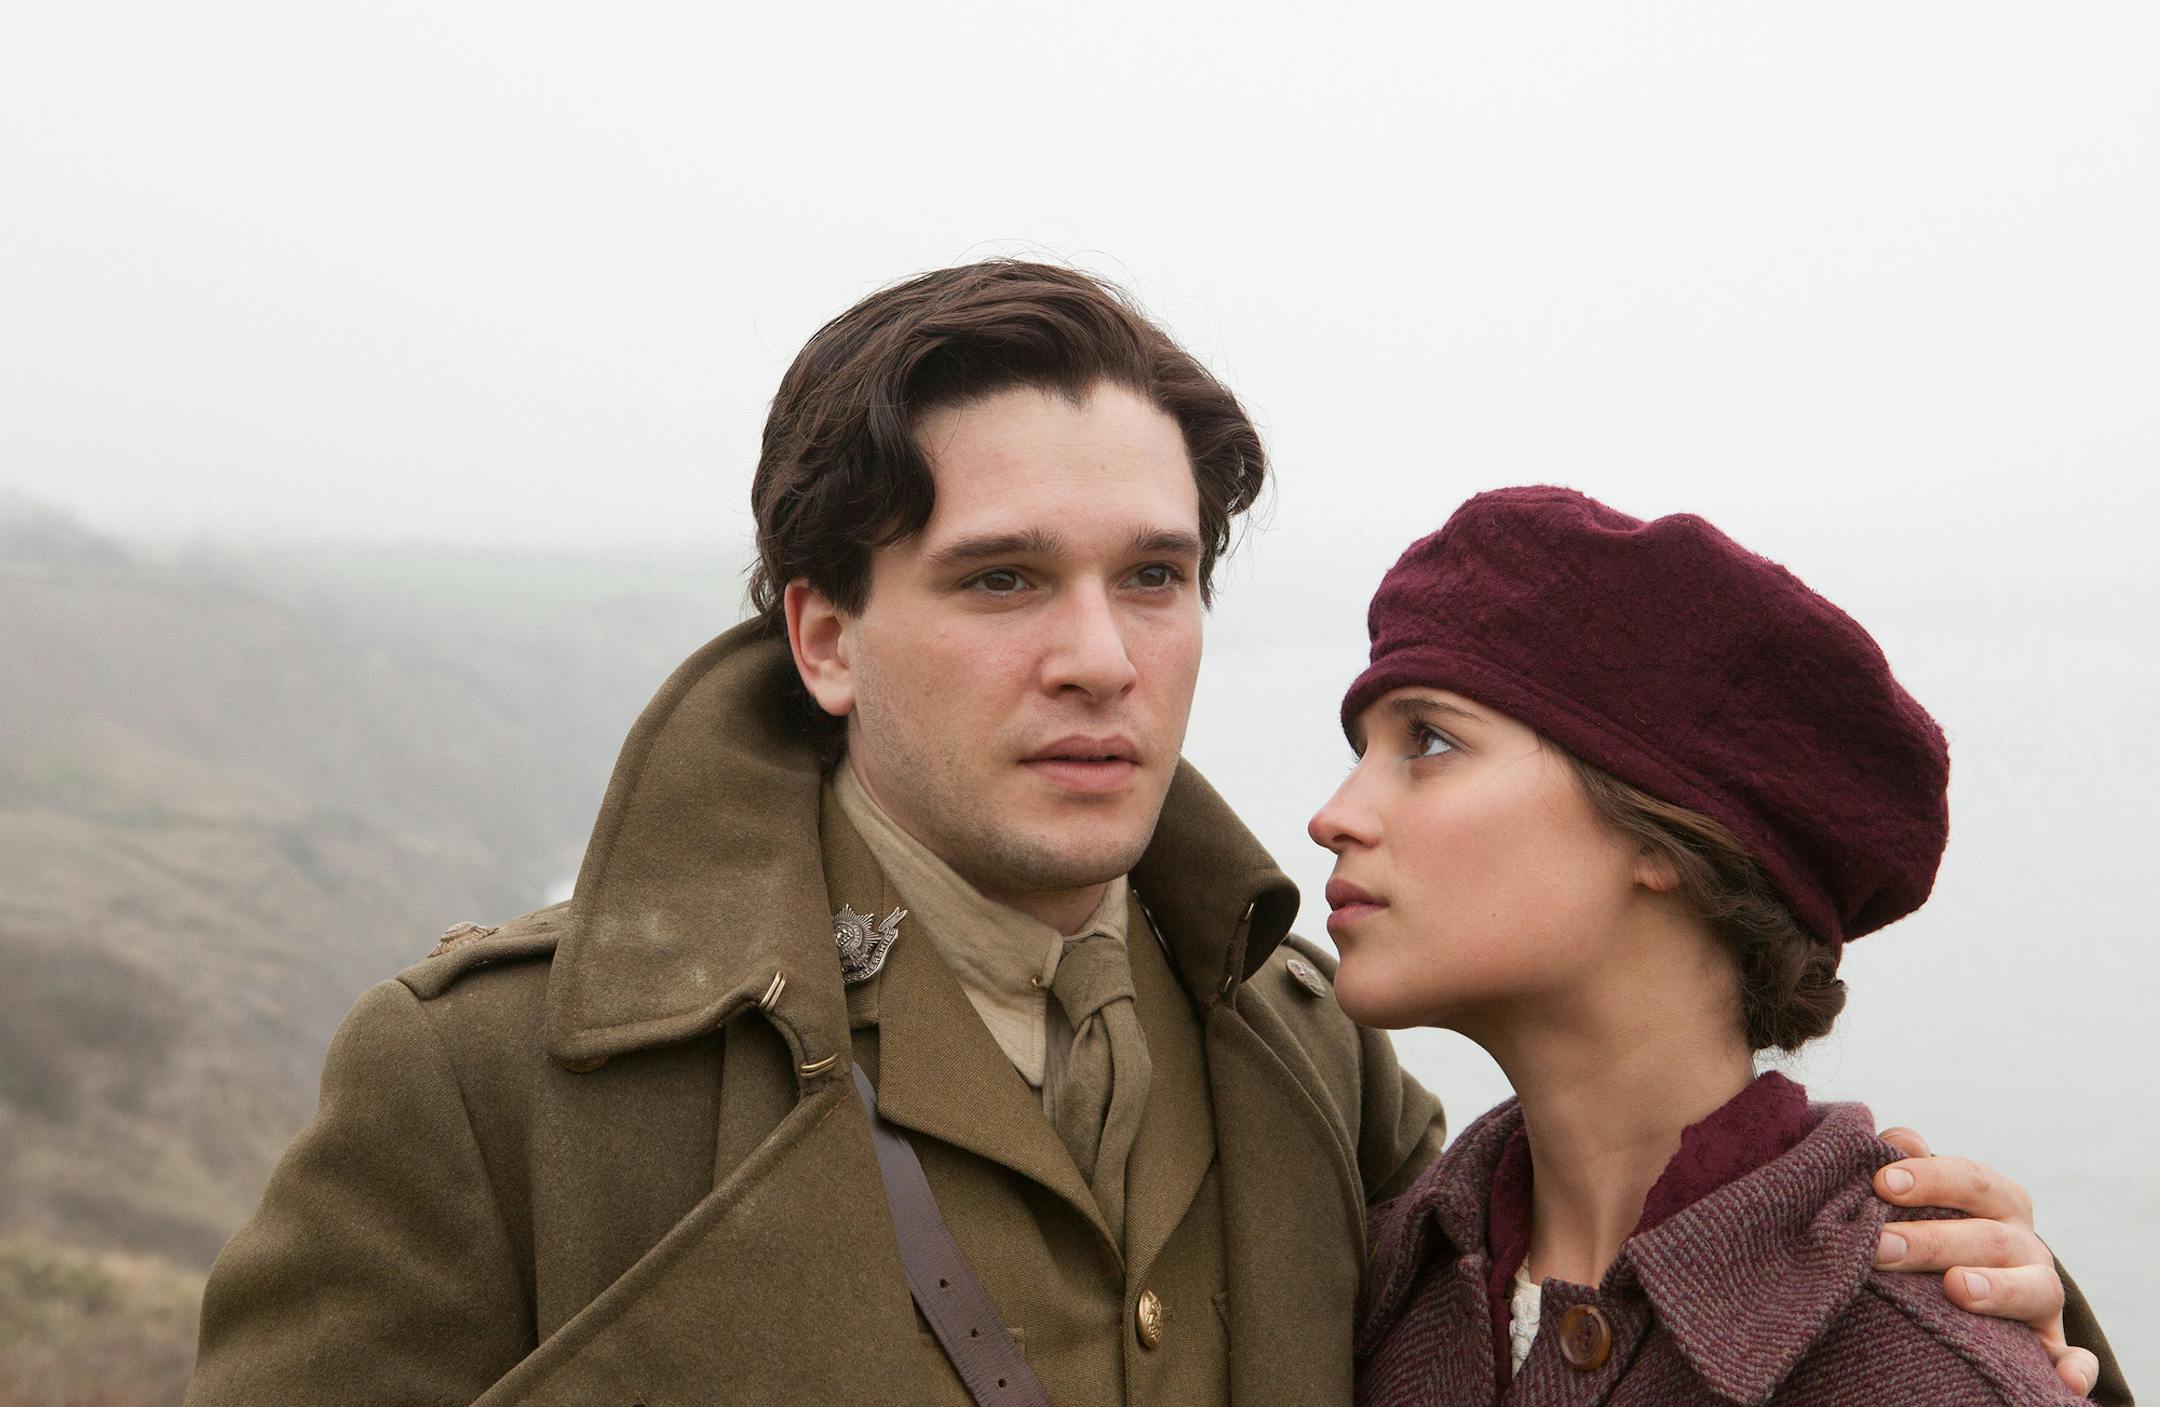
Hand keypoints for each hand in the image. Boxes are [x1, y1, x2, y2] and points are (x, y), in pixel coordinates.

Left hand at [1871, 1127, 2096, 1397]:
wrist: (1973, 1280)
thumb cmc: (1936, 1224)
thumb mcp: (1926, 1192)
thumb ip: (1910, 1165)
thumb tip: (1900, 1140)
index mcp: (1997, 1200)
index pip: (1971, 1179)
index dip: (1929, 1177)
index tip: (1881, 1183)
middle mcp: (2024, 1244)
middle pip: (1989, 1237)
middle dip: (1933, 1240)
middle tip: (1881, 1247)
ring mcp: (2039, 1293)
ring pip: (2035, 1289)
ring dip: (1999, 1289)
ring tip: (1956, 1288)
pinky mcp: (2047, 1343)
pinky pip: (2069, 1356)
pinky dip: (2073, 1367)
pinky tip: (2062, 1377)